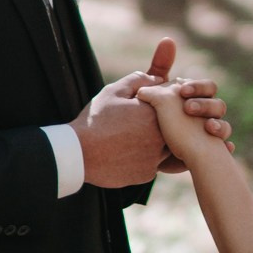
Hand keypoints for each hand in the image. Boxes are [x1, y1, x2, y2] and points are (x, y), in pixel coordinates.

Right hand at [73, 41, 184, 188]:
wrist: (79, 153)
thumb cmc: (95, 119)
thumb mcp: (114, 91)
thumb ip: (140, 80)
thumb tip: (158, 78)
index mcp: (155, 113)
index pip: (172, 104)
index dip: (161, 103)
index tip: (148, 104)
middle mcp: (160, 136)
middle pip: (173, 128)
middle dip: (162, 124)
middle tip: (139, 123)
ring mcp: (155, 157)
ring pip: (166, 148)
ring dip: (157, 143)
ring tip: (134, 137)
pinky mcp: (147, 174)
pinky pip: (153, 164)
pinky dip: (145, 159)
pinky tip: (128, 153)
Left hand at [156, 64, 232, 158]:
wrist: (149, 156)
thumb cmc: (153, 124)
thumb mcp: (154, 101)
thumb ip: (159, 75)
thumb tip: (170, 45)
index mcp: (196, 101)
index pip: (207, 87)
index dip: (197, 87)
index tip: (183, 91)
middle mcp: (206, 115)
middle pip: (219, 105)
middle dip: (206, 105)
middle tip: (189, 108)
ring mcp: (210, 133)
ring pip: (225, 126)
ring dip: (218, 125)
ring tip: (208, 128)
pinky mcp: (211, 151)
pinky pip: (226, 148)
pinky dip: (227, 147)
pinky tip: (226, 148)